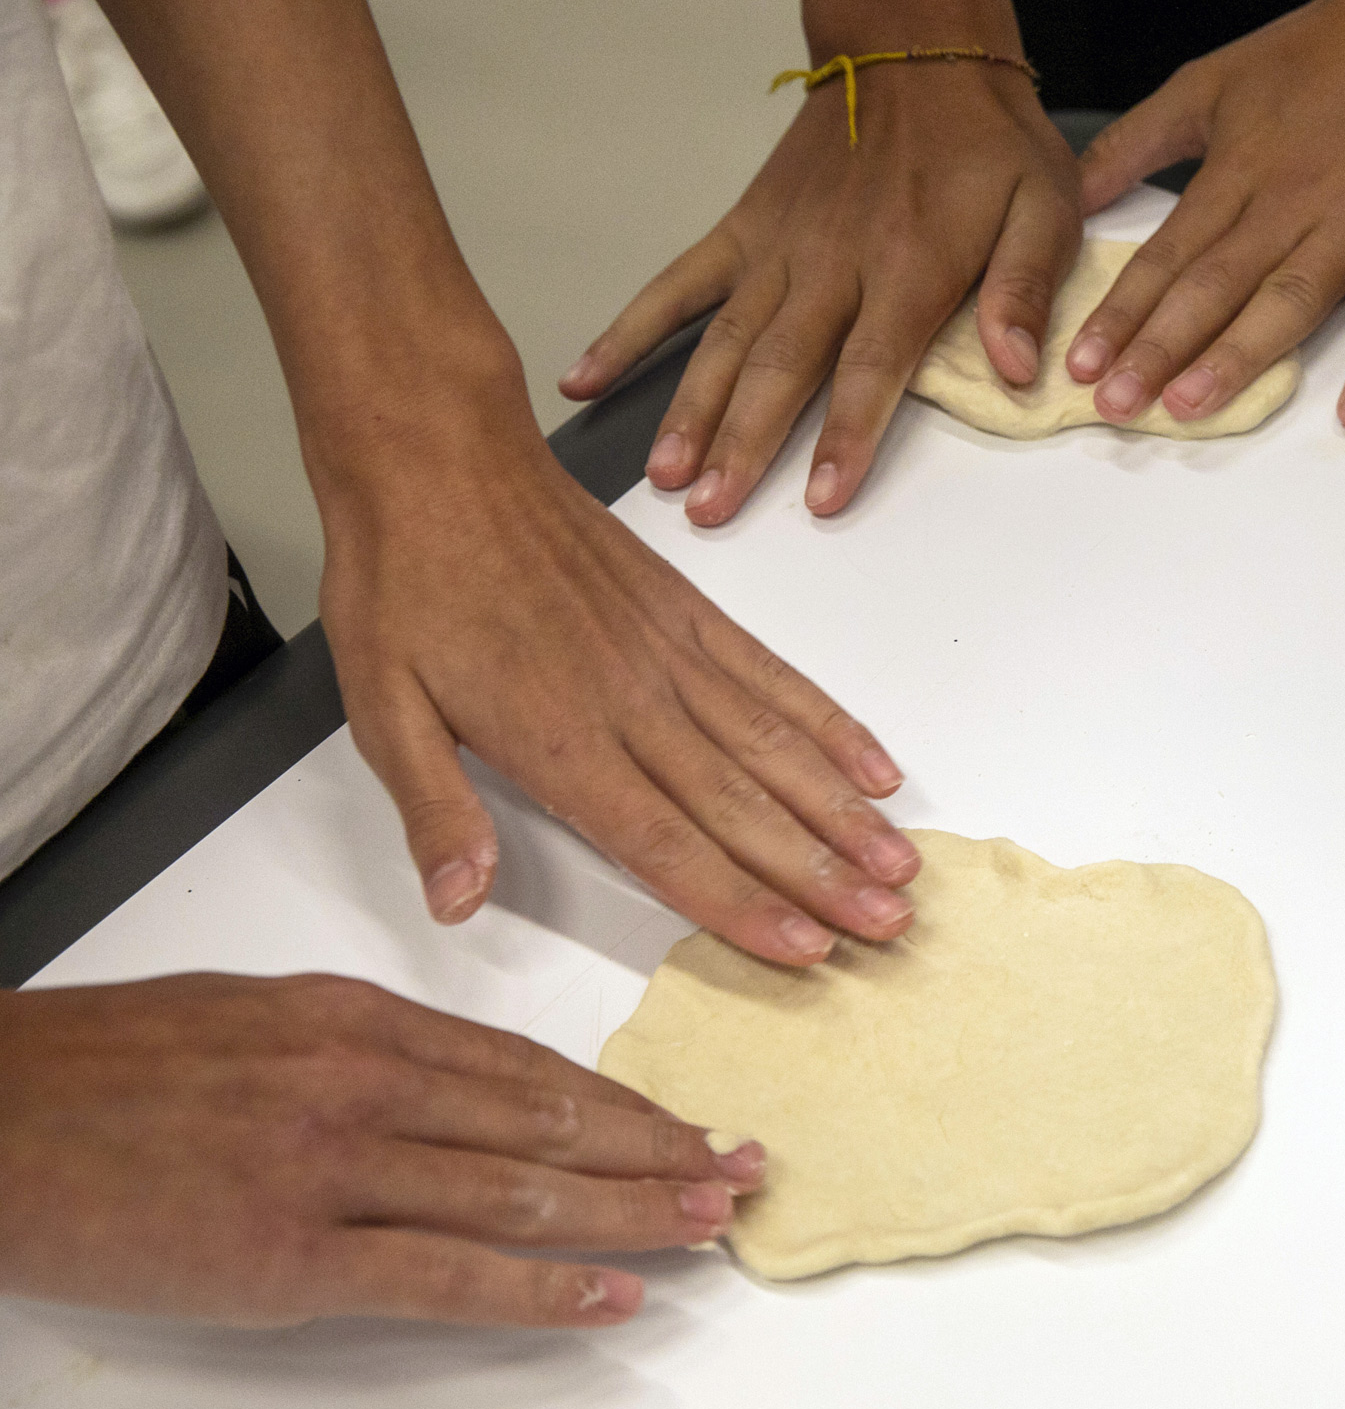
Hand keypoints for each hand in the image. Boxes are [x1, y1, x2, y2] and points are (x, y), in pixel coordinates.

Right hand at [0, 973, 762, 1326]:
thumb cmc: (106, 1069)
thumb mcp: (256, 1019)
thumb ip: (364, 1050)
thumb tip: (458, 1084)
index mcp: (358, 1018)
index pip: (528, 1067)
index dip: (622, 1103)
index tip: (686, 1124)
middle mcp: (365, 1083)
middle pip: (549, 1124)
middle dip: (658, 1152)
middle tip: (741, 1171)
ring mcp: (334, 1171)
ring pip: (523, 1193)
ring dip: (632, 1212)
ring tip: (709, 1225)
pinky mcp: (292, 1258)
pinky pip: (447, 1275)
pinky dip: (542, 1287)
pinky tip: (609, 1296)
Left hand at [316, 358, 918, 964]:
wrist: (441, 460)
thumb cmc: (407, 583)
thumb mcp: (380, 709)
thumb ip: (435, 812)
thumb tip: (459, 903)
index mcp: (558, 739)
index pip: (665, 843)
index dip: (740, 903)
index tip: (805, 949)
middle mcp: (633, 703)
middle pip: (743, 806)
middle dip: (822, 875)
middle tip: (889, 924)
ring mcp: (673, 656)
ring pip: (777, 748)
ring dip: (844, 812)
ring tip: (900, 863)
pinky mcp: (691, 616)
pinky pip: (775, 679)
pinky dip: (832, 726)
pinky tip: (875, 767)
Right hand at [559, 64, 1078, 524]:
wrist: (918, 55)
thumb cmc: (989, 142)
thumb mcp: (1044, 205)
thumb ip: (1026, 288)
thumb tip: (1017, 369)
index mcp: (909, 265)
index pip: (871, 367)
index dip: (845, 435)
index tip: (820, 498)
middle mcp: (832, 264)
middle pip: (780, 367)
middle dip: (745, 444)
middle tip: (712, 510)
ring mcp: (778, 248)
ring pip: (723, 340)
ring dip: (690, 411)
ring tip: (664, 478)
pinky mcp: (744, 231)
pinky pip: (677, 284)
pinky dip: (629, 330)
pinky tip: (584, 380)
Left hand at [1066, 0, 1344, 432]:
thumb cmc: (1323, 49)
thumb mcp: (1210, 81)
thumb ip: (1137, 142)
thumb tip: (1072, 194)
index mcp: (1236, 174)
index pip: (1167, 256)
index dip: (1121, 314)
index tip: (1081, 367)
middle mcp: (1289, 206)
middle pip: (1213, 286)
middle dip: (1159, 348)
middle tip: (1116, 407)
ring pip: (1288, 298)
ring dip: (1238, 356)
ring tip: (1192, 407)